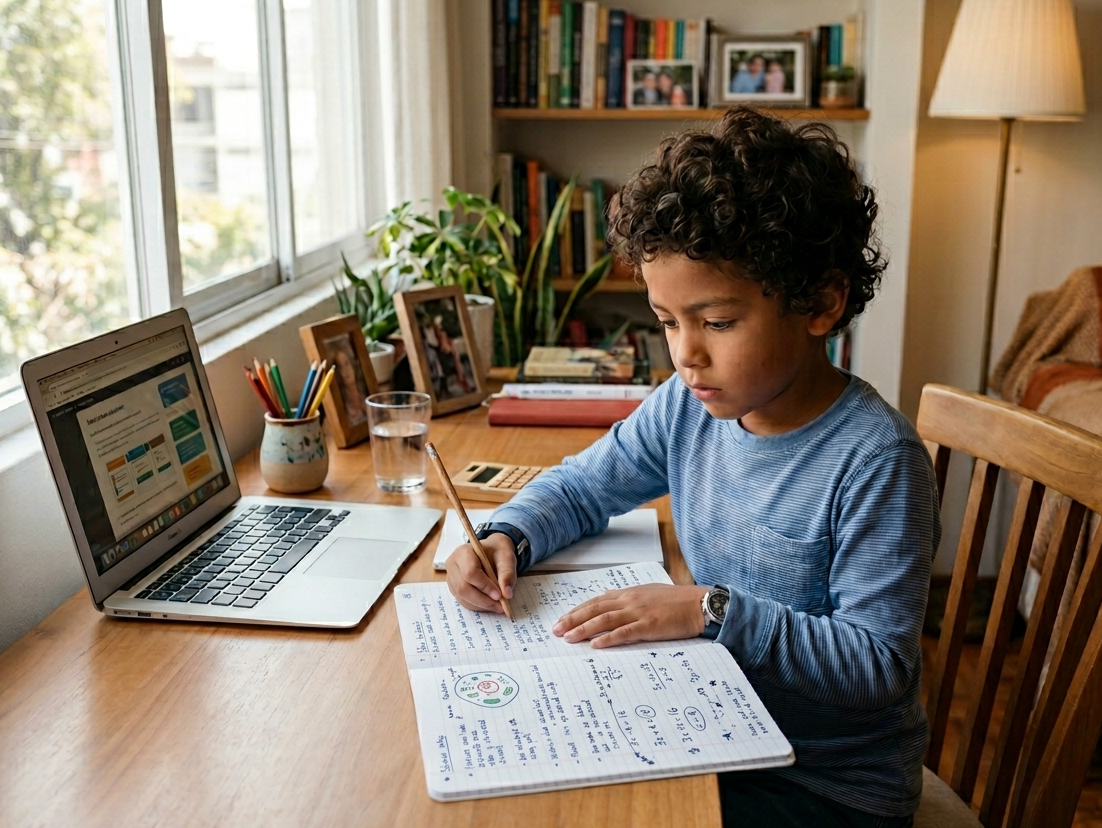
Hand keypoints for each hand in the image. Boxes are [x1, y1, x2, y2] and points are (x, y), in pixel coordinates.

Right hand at [445, 532, 517, 612]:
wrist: (492, 551)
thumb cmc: (497, 552)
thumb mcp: (507, 557)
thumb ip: (507, 574)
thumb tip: (507, 594)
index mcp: (463, 552)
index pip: (470, 572)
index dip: (484, 586)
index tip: (499, 595)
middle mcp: (453, 565)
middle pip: (463, 588)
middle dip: (483, 600)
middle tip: (501, 606)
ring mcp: (451, 578)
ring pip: (463, 598)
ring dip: (482, 605)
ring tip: (498, 606)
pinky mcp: (454, 589)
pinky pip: (464, 602)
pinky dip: (478, 606)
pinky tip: (490, 604)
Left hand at [552, 584, 709, 648]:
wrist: (699, 604)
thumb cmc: (676, 601)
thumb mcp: (647, 593)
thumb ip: (627, 597)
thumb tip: (607, 597)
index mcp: (628, 593)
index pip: (595, 601)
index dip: (576, 611)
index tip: (561, 620)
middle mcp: (629, 600)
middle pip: (594, 609)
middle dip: (573, 620)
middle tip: (555, 631)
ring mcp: (639, 612)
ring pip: (604, 620)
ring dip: (584, 629)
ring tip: (568, 638)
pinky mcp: (649, 626)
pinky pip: (625, 633)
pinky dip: (608, 638)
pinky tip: (596, 644)